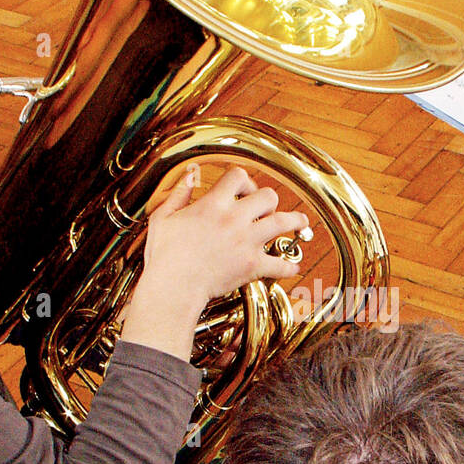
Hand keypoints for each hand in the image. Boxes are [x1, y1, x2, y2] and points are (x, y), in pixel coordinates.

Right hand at [121, 166, 308, 359]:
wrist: (173, 287)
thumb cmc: (164, 256)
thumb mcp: (163, 218)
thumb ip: (178, 194)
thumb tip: (188, 177)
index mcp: (213, 204)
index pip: (239, 176)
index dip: (244, 181)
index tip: (244, 190)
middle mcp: (234, 219)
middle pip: (268, 196)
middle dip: (269, 201)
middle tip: (267, 209)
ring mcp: (246, 241)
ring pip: (283, 222)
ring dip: (295, 221)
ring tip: (301, 222)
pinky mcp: (252, 265)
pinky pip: (280, 264)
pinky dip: (288, 267)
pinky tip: (293, 267)